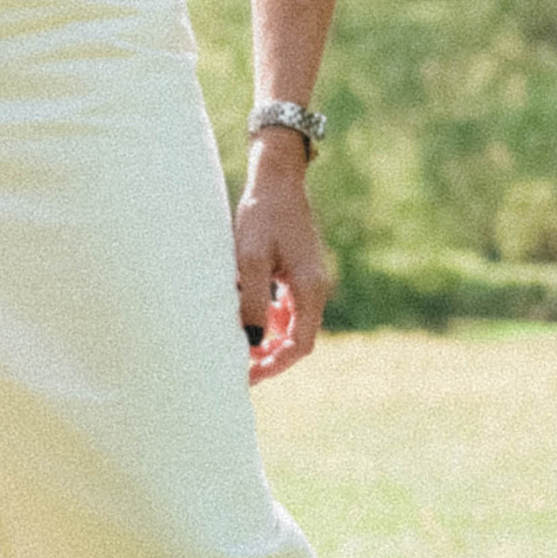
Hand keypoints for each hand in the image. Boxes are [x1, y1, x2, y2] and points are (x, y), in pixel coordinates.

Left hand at [235, 151, 332, 383]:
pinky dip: (271, 320)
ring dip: (270, 340)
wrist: (276, 182)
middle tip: (241, 369)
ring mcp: (310, 281)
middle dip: (272, 357)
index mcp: (310, 288)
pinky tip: (249, 317)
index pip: (300, 344)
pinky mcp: (299, 273)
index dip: (276, 364)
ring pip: (293, 325)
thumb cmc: (261, 216)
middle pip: (299, 339)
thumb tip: (252, 343)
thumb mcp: (250, 258)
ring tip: (240, 347)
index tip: (250, 375)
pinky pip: (289, 308)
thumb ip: (252, 301)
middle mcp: (316, 288)